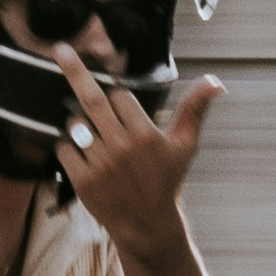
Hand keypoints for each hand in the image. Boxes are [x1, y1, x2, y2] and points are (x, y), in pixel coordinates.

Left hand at [51, 41, 222, 267]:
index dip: (117, 97)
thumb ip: (194, 110)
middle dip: (75, 71)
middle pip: (92, 99)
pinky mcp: (82, 180)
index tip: (118, 103)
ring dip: (78, 123)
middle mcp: (122, 146)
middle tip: (60, 50)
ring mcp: (100, 164)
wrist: (147, 225)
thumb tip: (215, 82)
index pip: (119, 96)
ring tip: (92, 135)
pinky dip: (67, 146)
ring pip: (75, 124)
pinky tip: (82, 153)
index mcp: (145, 134)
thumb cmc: (166, 180)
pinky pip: (63, 148)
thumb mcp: (185, 145)